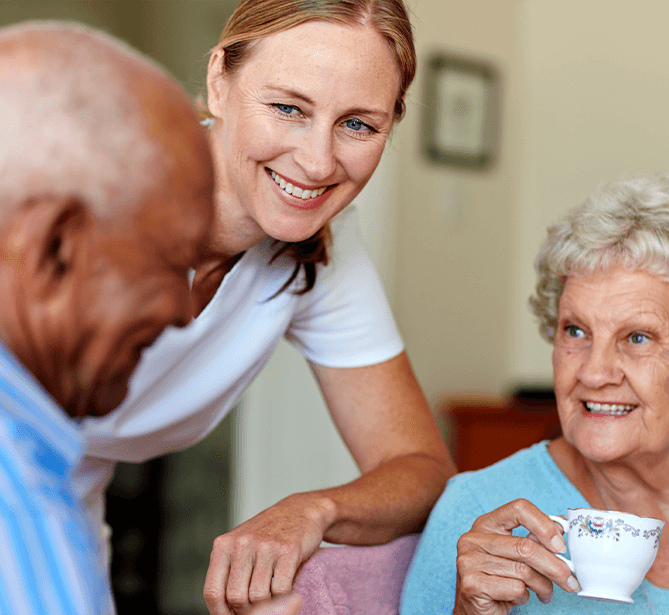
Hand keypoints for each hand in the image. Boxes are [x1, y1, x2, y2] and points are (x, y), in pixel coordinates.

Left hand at [203, 492, 334, 613]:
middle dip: (246, 610)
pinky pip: (281, 590)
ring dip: (267, 603)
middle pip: (236, 598)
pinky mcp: (288, 550)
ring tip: (272, 592)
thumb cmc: (268, 533)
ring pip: (258, 597)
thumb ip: (229, 573)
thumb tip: (224, 611)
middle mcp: (242, 543)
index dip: (221, 613)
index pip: (213, 591)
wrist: (300, 509)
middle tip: (257, 607)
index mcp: (224, 544)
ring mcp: (266, 546)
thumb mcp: (240, 546)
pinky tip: (286, 584)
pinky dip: (283, 595)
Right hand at [453, 499, 578, 614]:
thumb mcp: (513, 554)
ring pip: (524, 571)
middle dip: (555, 567)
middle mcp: (473, 538)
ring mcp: (469, 560)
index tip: (561, 546)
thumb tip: (561, 527)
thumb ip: (533, 539)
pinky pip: (515, 588)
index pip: (519, 509)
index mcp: (486, 524)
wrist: (473, 607)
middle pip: (525, 547)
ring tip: (544, 593)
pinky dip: (524, 597)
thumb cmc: (497, 577)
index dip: (544, 525)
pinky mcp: (472, 583)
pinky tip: (517, 597)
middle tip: (571, 580)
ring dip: (542, 586)